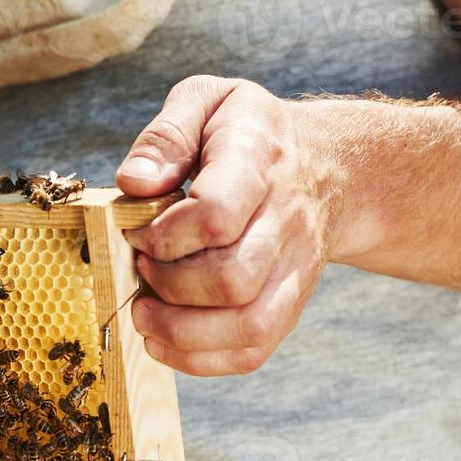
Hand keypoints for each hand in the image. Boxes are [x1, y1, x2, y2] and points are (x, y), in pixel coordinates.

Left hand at [114, 76, 342, 376]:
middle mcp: (286, 221)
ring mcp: (294, 268)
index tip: (136, 229)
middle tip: (140, 268)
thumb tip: (132, 183)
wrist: (328, 164)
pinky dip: (201, 359)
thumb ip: (166, 135)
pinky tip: (164, 341)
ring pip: (249, 324)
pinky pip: (253, 350)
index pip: (216, 213)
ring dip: (181, 331)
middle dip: (168, 284)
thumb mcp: (208, 101)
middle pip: (232, 278)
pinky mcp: (289, 302)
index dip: (164, 233)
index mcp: (258, 161)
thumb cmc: (248, 131)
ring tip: (144, 312)